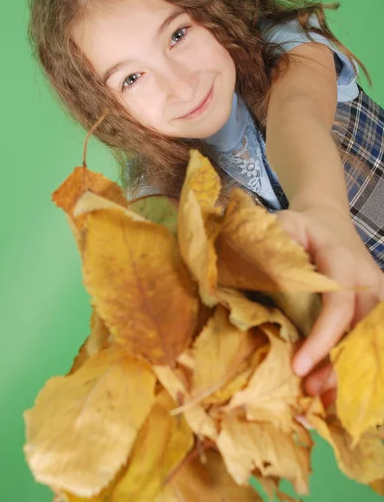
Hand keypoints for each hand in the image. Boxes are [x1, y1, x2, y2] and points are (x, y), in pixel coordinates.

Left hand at [276, 204, 383, 405]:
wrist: (329, 220)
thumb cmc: (301, 226)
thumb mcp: (282, 226)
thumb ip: (270, 248)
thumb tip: (247, 280)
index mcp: (342, 260)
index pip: (339, 304)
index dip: (322, 338)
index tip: (299, 366)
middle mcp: (368, 280)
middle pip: (361, 330)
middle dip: (338, 366)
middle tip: (310, 391)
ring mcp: (377, 294)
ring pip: (369, 340)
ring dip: (348, 371)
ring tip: (321, 397)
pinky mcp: (376, 307)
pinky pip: (369, 340)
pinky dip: (354, 364)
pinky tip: (337, 387)